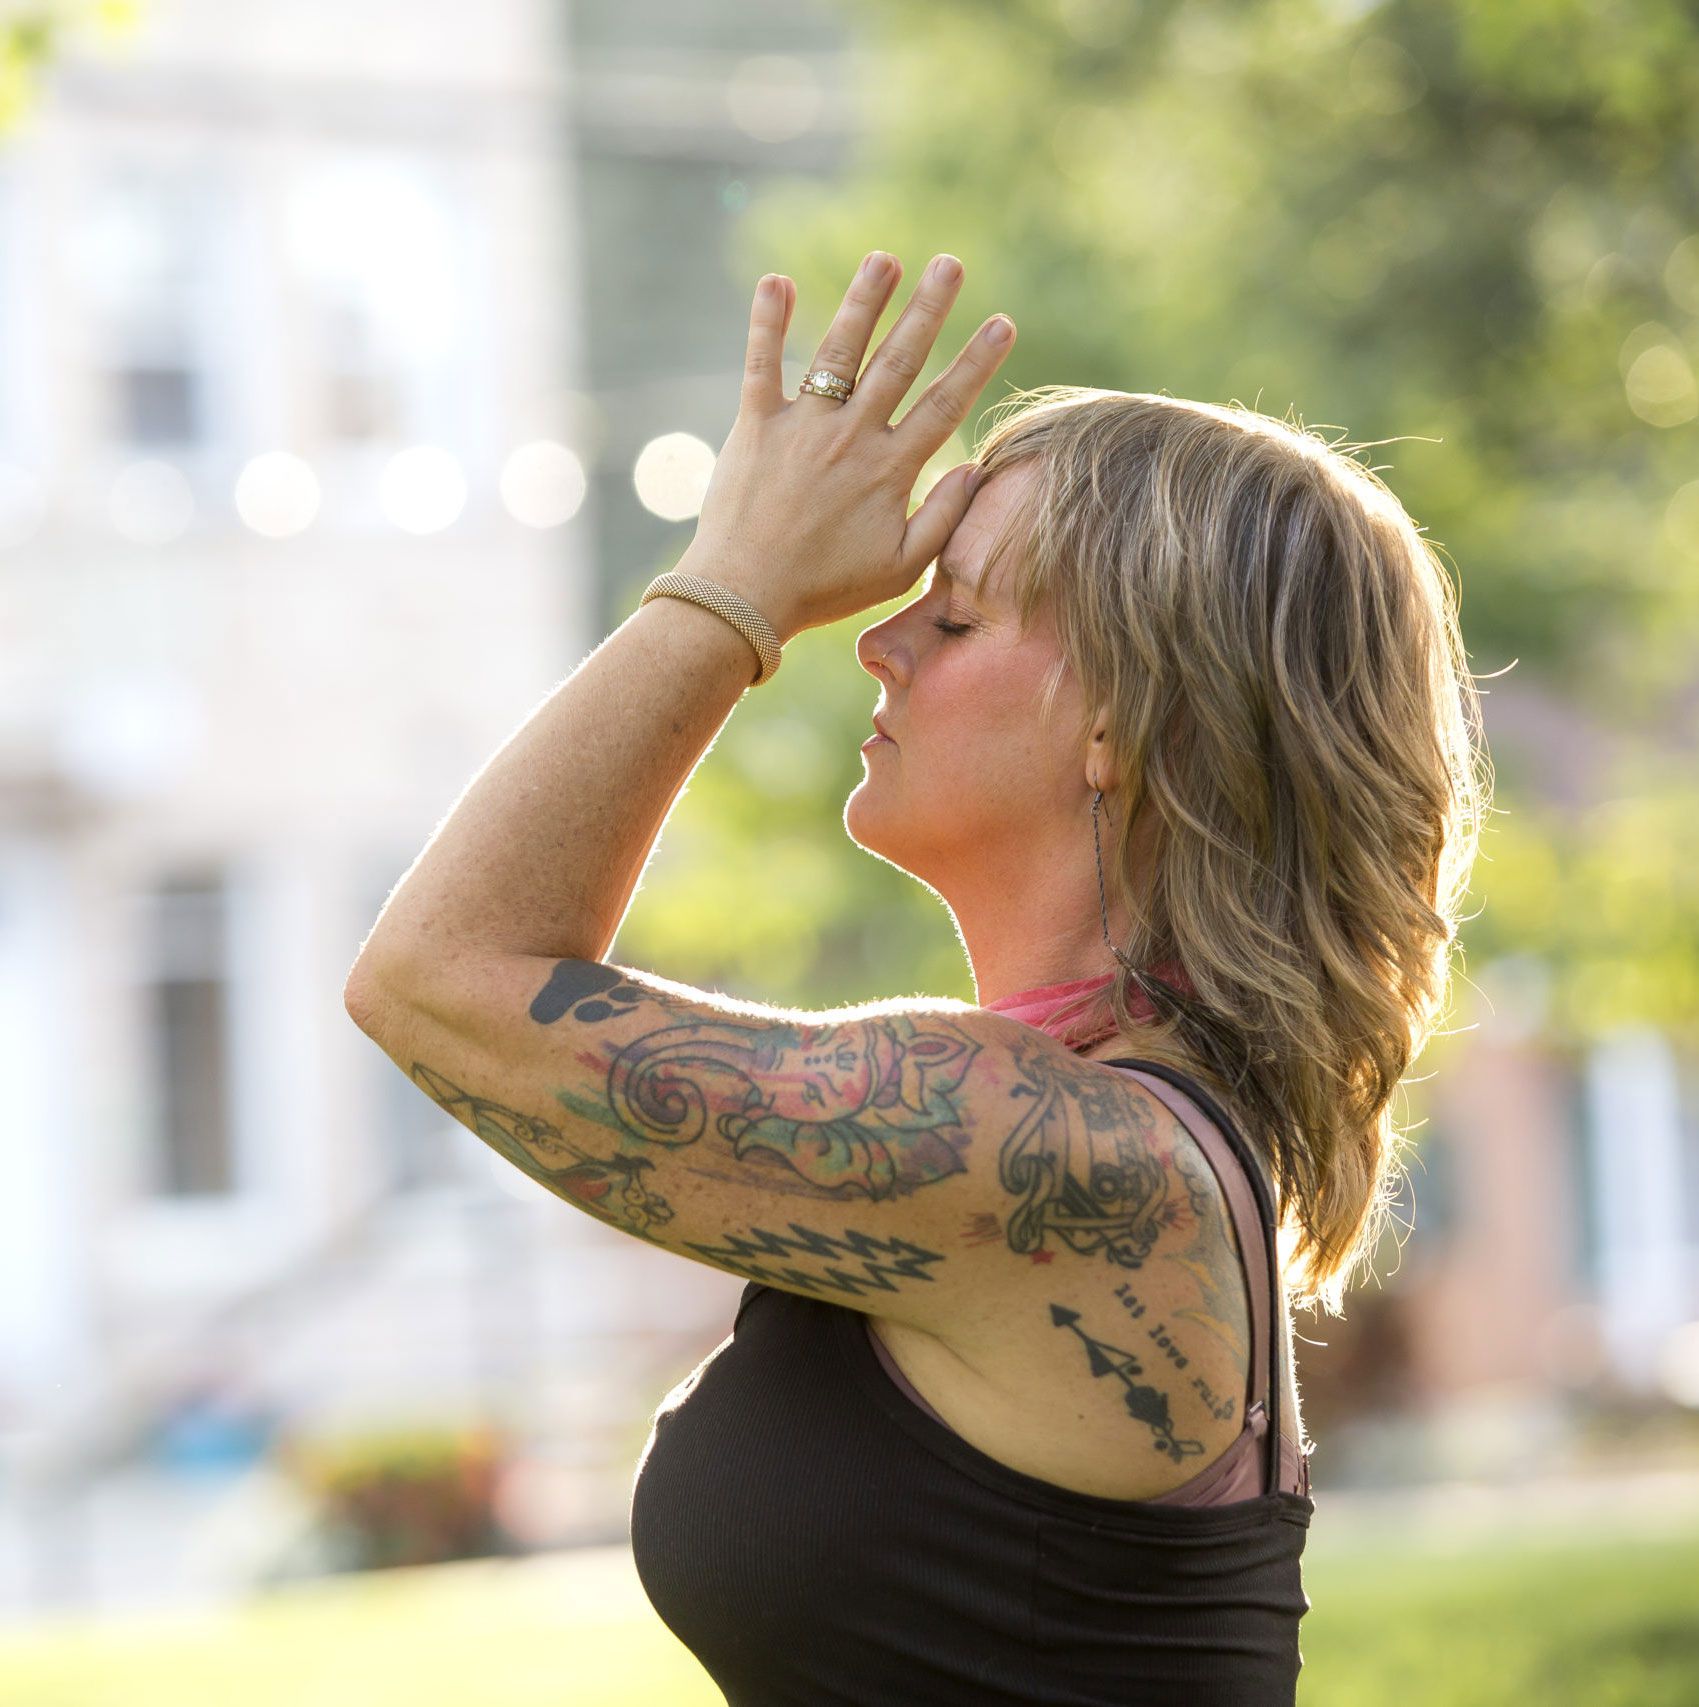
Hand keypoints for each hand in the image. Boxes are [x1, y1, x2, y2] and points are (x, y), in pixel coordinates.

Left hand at [678, 251, 1015, 641]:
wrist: (744, 597)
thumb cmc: (825, 589)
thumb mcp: (899, 568)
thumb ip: (942, 518)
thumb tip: (974, 470)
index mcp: (889, 470)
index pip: (945, 404)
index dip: (977, 362)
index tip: (1003, 323)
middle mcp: (850, 437)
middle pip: (898, 361)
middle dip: (928, 309)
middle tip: (951, 263)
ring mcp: (802, 426)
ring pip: (839, 351)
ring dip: (864, 302)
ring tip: (885, 260)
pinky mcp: (755, 425)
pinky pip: (761, 363)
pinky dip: (768, 321)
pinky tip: (777, 280)